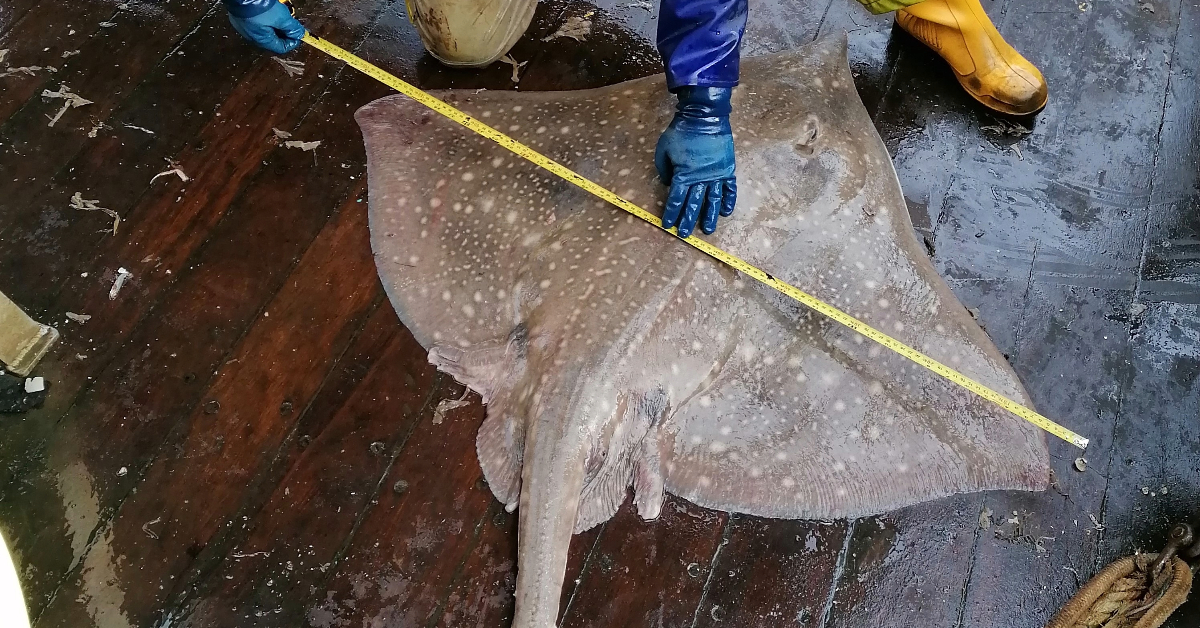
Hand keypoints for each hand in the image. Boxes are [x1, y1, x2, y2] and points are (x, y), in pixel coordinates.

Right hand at [228, 1, 306, 54]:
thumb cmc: (260, 7)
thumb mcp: (281, 18)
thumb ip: (292, 28)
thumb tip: (300, 35)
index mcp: (263, 41)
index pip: (282, 48)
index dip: (292, 41)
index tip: (299, 33)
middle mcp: (252, 38)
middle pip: (273, 39)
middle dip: (284, 32)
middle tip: (290, 23)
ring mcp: (245, 28)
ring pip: (264, 31)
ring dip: (274, 25)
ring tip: (280, 16)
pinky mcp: (240, 18)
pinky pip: (256, 23)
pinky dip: (264, 20)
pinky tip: (268, 11)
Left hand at [654, 87, 736, 237]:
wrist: (705, 117)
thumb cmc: (681, 131)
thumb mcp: (663, 149)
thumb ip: (664, 169)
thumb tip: (670, 184)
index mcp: (684, 175)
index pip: (676, 200)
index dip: (671, 213)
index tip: (668, 225)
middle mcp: (701, 179)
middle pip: (693, 204)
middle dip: (688, 220)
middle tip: (685, 234)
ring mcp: (716, 175)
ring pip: (713, 201)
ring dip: (710, 216)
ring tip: (708, 230)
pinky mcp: (727, 169)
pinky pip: (729, 189)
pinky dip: (728, 201)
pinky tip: (726, 212)